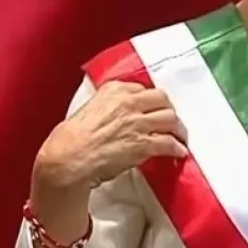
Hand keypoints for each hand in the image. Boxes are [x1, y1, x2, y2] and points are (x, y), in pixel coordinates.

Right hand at [31, 81, 187, 212]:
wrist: (68, 159)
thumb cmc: (70, 139)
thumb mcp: (88, 109)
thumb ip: (107, 106)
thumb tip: (117, 116)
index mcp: (114, 90)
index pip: (142, 89)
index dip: (150, 101)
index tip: (153, 108)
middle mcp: (129, 101)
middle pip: (162, 99)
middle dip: (168, 109)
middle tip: (171, 120)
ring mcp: (138, 122)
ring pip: (171, 118)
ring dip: (178, 129)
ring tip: (179, 136)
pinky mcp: (143, 143)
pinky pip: (168, 143)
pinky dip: (177, 148)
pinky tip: (179, 152)